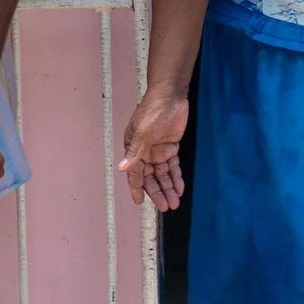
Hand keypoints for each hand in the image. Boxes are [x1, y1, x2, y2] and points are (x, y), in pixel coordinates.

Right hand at [119, 92, 187, 210]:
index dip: (136, 188)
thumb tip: (123, 168)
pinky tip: (180, 188)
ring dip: (168, 187)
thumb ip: (135, 153)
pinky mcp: (171, 147)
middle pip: (150, 177)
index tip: (139, 202)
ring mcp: (158, 150)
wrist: (171, 96)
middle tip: (166, 207)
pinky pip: (173, 166)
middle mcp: (145, 152)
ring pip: (163, 174)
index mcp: (134, 149)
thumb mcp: (143, 133)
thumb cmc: (153, 111)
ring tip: (174, 203)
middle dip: (158, 192)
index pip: (134, 173)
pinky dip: (176, 177)